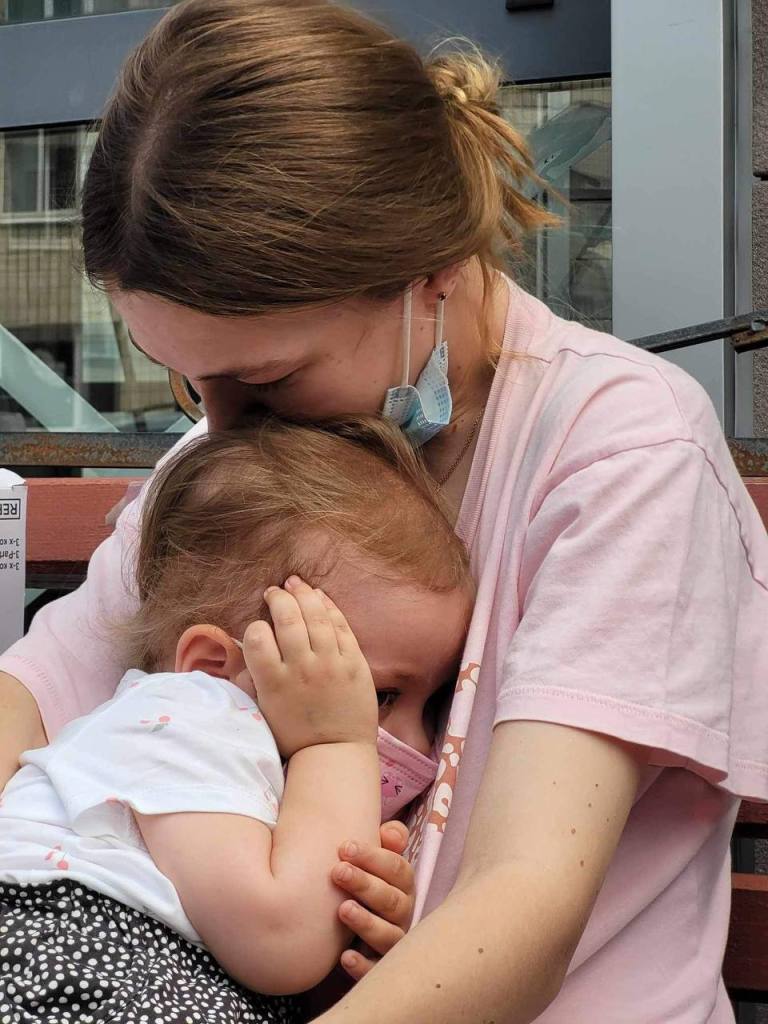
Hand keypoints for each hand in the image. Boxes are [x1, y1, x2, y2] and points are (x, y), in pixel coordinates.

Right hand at [243, 577, 378, 758]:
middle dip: (278, 598)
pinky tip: (320, 596)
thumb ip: (252, 682)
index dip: (255, 627)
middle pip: (287, 619)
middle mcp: (302, 669)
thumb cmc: (295, 736)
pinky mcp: (354, 663)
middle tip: (274, 592)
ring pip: (316, 616)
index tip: (259, 627)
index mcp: (274, 683)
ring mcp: (330, 664)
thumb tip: (241, 657)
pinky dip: (329, 607)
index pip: (256, 638)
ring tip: (295, 583)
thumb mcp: (264, 712)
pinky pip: (341, 626)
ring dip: (304, 594)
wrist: (336, 753)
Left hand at [332, 821, 414, 980]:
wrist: (354, 923)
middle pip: (392, 900)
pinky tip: (345, 957)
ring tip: (342, 910)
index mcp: (403, 885)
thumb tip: (390, 833)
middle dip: (365, 885)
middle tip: (338, 872)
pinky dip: (363, 965)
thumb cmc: (365, 882)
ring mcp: (393, 942)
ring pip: (389, 936)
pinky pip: (376, 970)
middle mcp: (403, 914)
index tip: (344, 847)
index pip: (397, 868)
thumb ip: (387, 840)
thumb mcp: (376, 859)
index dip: (373, 857)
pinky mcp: (379, 967)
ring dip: (367, 923)